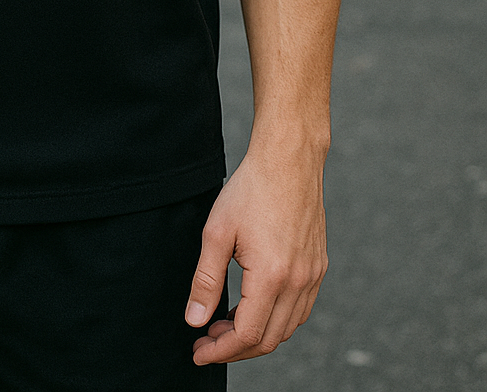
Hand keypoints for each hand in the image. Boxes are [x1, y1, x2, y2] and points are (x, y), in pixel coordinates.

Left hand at [185, 144, 328, 364]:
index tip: (198, 352)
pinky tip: (253, 308)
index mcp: (272, 277)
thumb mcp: (217, 232)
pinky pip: (299, 310)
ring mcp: (312, 276)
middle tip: (206, 340)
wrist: (289, 160)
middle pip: (267, 339)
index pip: (246, 335)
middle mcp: (298, 282)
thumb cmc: (251, 190)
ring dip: (255, 336)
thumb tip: (195, 321)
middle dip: (234, 349)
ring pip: (286, 328)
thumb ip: (205, 281)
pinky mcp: (317, 267)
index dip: (220, 351)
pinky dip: (276, 320)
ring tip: (224, 325)